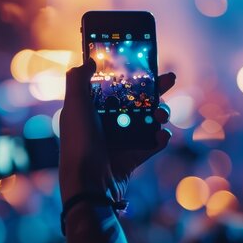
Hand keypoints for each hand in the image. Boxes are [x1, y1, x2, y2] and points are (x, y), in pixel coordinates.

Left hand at [59, 58, 174, 202]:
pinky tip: (161, 135)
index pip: (115, 85)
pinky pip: (153, 143)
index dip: (130, 74)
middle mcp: (109, 121)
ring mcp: (123, 139)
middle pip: (137, 99)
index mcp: (94, 108)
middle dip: (155, 89)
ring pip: (149, 119)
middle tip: (169, 79)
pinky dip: (160, 138)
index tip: (145, 63)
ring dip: (161, 112)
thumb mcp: (73, 105)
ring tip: (162, 115)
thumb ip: (78, 79)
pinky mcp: (134, 155)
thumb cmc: (78, 142)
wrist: (88, 182)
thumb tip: (89, 60)